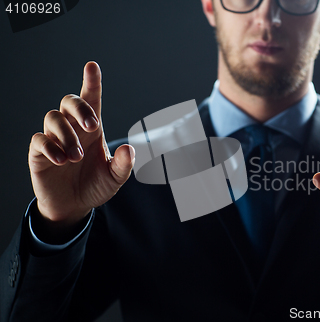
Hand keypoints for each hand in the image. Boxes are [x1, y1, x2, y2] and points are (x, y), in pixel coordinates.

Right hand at [28, 62, 134, 237]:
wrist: (74, 206)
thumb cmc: (95, 186)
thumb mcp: (115, 178)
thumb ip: (123, 165)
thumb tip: (129, 148)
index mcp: (92, 129)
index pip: (91, 99)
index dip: (91, 82)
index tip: (92, 66)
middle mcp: (73, 129)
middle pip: (69, 102)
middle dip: (80, 109)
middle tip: (92, 127)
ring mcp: (54, 139)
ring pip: (53, 118)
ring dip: (67, 135)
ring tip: (76, 157)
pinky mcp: (39, 153)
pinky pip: (39, 140)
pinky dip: (51, 147)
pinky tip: (62, 160)